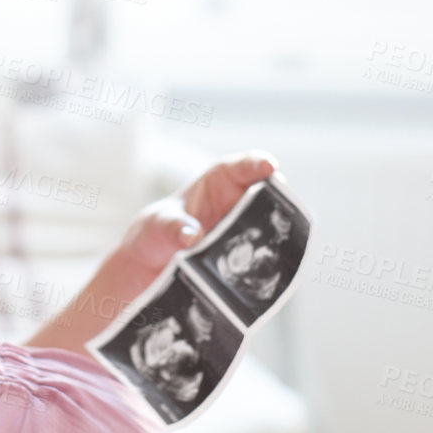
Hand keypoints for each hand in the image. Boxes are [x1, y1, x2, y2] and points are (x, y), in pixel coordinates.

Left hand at [118, 150, 284, 278]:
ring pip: (271, 226)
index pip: (244, 165)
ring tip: (273, 243)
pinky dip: (265, 259)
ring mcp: (245, 228)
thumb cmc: (155, 231)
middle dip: (279, 201)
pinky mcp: (245, 253)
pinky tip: (266, 269)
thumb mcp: (158, 224)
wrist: (150, 264)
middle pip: (269, 195)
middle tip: (281, 211)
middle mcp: (239, 201)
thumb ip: (174, 227)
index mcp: (220, 180)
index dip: (259, 163)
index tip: (269, 167)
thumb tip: (192, 237)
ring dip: (275, 234)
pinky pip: (262, 254)